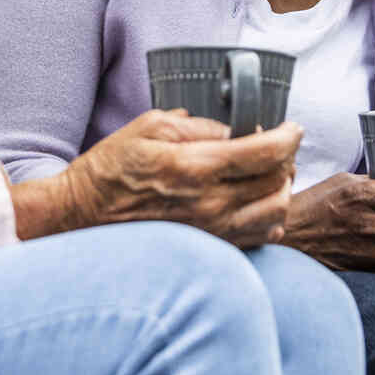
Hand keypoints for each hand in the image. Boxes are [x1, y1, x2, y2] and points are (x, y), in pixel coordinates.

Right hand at [48, 109, 300, 248]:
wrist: (83, 217)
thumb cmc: (112, 170)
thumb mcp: (149, 127)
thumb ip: (198, 125)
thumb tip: (235, 129)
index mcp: (196, 167)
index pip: (266, 152)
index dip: (289, 135)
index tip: (292, 127)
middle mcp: (210, 204)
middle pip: (278, 181)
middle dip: (287, 158)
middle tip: (280, 146)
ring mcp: (213, 232)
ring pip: (276, 211)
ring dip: (281, 188)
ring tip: (271, 174)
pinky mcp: (211, 249)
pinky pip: (261, 236)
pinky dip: (269, 216)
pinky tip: (256, 202)